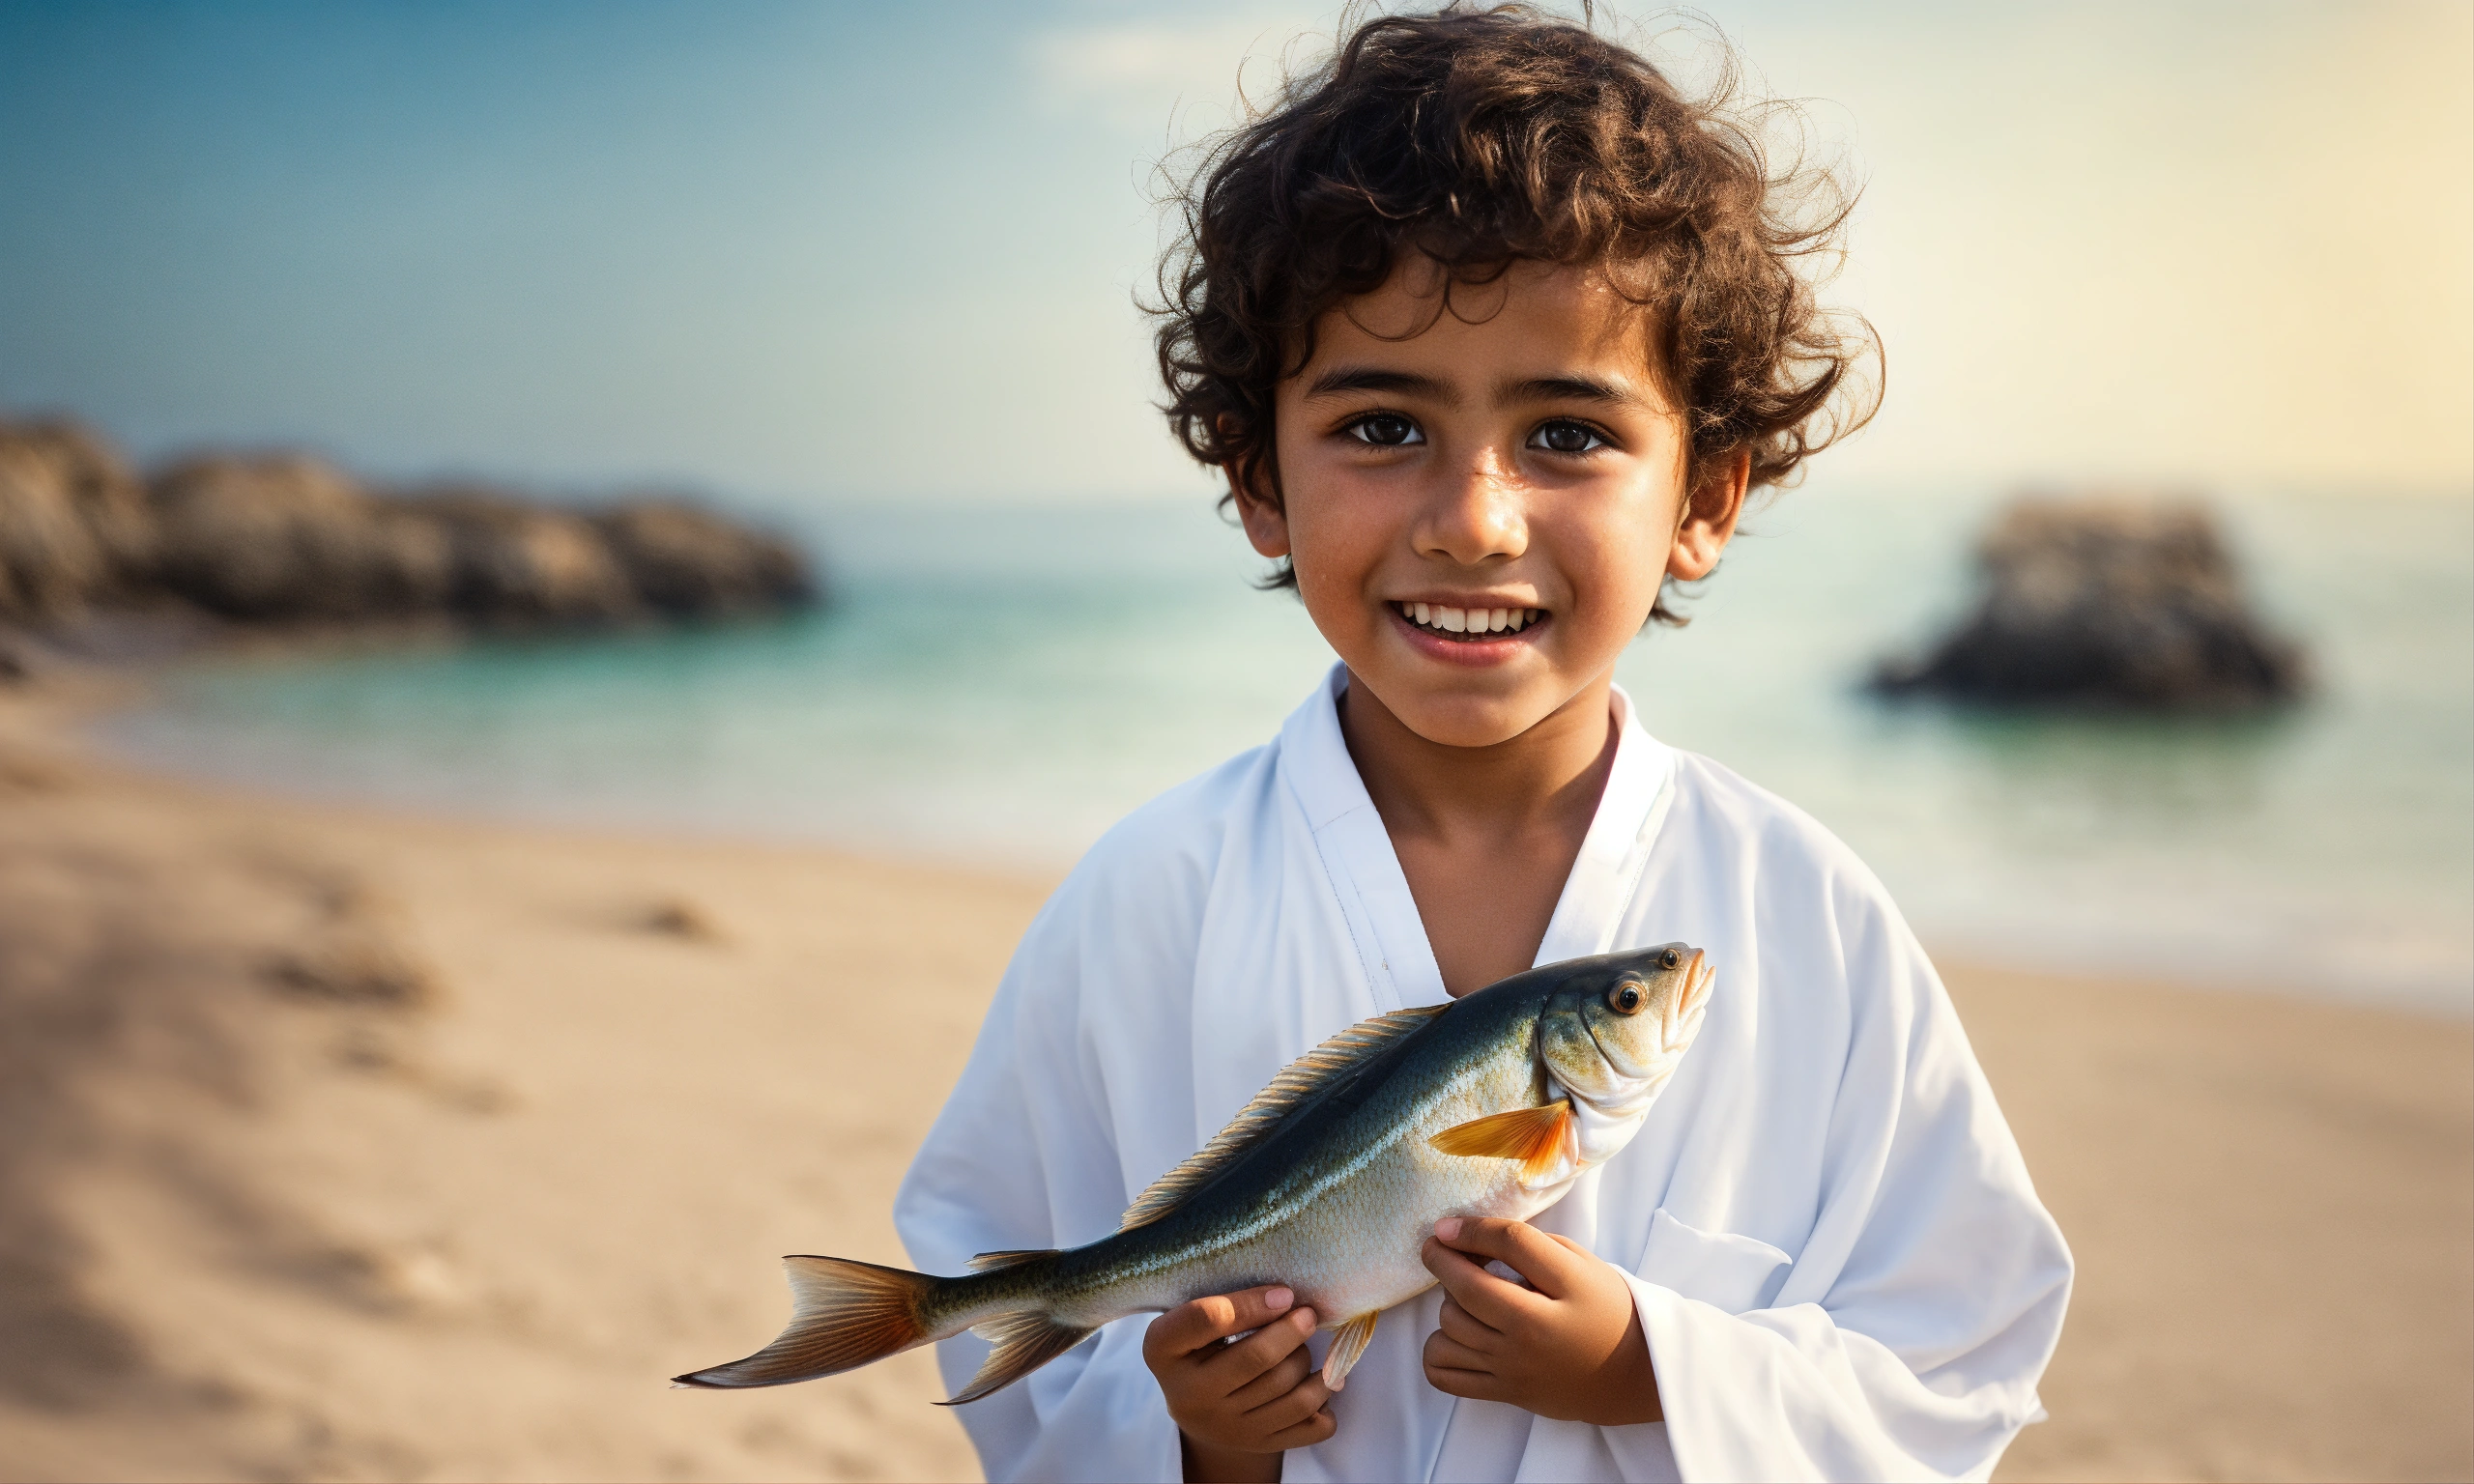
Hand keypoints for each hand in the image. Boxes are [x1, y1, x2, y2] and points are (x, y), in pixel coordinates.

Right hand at [1142, 1284, 1336, 1481]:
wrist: (1198, 1408)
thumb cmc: (1200, 1346)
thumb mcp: (1192, 1319)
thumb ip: (1227, 1304)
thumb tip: (1287, 1300)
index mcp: (1163, 1349)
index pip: (1207, 1318)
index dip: (1252, 1303)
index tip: (1284, 1295)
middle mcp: (1189, 1395)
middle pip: (1257, 1359)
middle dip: (1293, 1331)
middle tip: (1307, 1315)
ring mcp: (1224, 1427)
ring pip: (1290, 1394)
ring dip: (1309, 1364)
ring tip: (1306, 1349)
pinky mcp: (1257, 1444)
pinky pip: (1312, 1425)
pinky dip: (1325, 1400)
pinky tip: (1317, 1383)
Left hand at [1419, 1216, 1661, 1424]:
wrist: (1632, 1375)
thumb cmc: (1606, 1309)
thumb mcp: (1583, 1265)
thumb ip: (1533, 1247)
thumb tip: (1472, 1236)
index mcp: (1566, 1289)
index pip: (1510, 1243)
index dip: (1470, 1228)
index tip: (1446, 1225)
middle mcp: (1536, 1330)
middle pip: (1468, 1288)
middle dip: (1441, 1259)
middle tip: (1441, 1249)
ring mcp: (1516, 1366)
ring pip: (1450, 1328)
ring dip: (1448, 1305)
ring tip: (1465, 1298)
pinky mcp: (1505, 1393)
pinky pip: (1442, 1373)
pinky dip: (1436, 1351)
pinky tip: (1454, 1336)